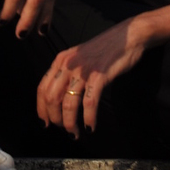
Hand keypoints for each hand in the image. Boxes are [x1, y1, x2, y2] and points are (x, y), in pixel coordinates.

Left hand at [36, 20, 145, 135]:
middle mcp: (67, 64)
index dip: (41, 109)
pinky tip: (90, 127)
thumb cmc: (105, 50)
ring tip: (75, 133)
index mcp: (60, 60)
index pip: (42, 88)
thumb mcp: (79, 57)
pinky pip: (89, 103)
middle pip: (52, 98)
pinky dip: (88, 119)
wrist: (128, 36)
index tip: (45, 122)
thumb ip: (67, 73)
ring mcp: (83, 70)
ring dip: (70, 123)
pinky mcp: (99, 76)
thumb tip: (60, 98)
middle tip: (64, 129)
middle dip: (55, 118)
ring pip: (68, 103)